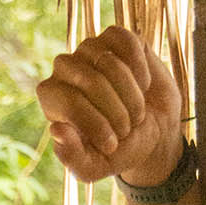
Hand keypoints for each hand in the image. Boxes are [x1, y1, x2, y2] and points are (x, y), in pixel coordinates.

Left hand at [37, 25, 183, 188]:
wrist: (153, 132)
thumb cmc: (118, 150)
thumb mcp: (94, 167)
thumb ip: (73, 159)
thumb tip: (57, 129)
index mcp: (52, 99)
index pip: (68, 103)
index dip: (95, 124)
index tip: (112, 145)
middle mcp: (65, 69)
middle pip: (90, 81)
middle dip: (116, 111)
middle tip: (127, 130)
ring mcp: (89, 49)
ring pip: (109, 61)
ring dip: (131, 94)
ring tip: (136, 112)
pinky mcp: (116, 37)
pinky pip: (127, 43)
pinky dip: (140, 69)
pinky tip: (143, 85)